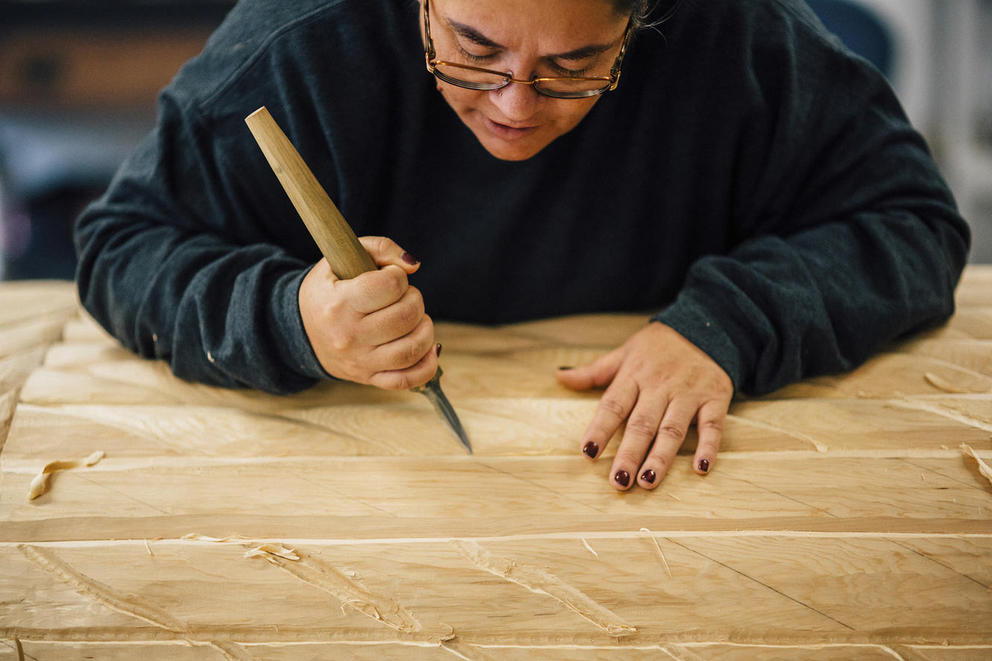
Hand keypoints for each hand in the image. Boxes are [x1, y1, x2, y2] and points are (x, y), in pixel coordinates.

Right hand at [299, 236, 436, 389]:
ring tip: (415, 318)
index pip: (389, 285)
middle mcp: (349, 336)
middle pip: (405, 316)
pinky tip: (429, 347)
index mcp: (339, 303)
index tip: (389, 277)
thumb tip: (413, 265)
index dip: (398, 275)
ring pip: (411, 349)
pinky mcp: (369, 378)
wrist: (299, 331)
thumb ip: (380, 247)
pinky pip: (407, 380)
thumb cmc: (328, 291)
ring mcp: (360, 361)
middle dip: (414, 299)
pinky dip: (427, 365)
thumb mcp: (339, 259)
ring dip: (424, 328)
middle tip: (404, 297)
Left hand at [556, 322, 732, 490]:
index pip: (613, 406)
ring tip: (648, 481)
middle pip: (641, 424)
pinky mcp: (715, 399)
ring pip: (672, 429)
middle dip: (629, 454)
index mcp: (634, 375)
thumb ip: (594, 371)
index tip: (588, 452)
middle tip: (619, 482)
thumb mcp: (625, 352)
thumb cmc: (660, 345)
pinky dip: (708, 447)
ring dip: (661, 456)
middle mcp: (660, 387)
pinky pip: (712, 426)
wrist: (707, 326)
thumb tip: (560, 376)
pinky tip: (701, 468)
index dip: (600, 429)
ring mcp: (688, 394)